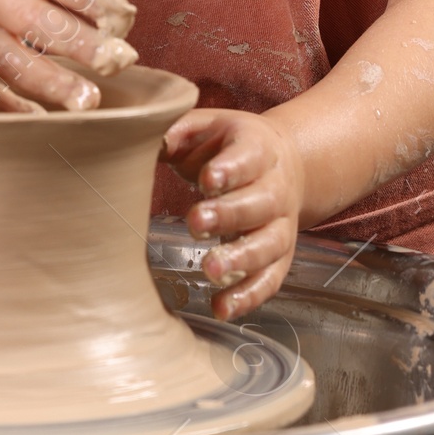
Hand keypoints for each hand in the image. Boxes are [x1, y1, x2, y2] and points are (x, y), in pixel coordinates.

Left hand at [164, 107, 305, 319]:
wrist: (283, 164)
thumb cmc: (230, 146)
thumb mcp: (208, 127)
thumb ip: (179, 132)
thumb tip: (150, 141)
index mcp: (258, 148)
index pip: (248, 158)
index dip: (230, 170)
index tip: (207, 180)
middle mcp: (277, 188)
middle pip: (261, 203)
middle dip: (230, 215)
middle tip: (195, 223)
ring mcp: (282, 225)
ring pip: (269, 245)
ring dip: (241, 259)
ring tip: (209, 270)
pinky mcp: (280, 257)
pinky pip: (270, 279)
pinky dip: (249, 296)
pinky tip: (222, 307)